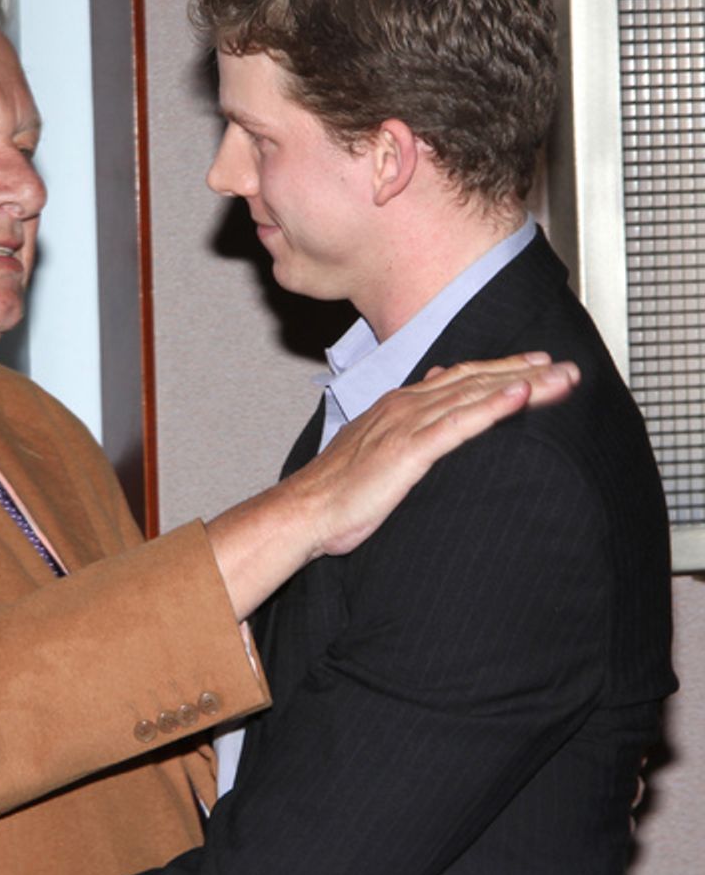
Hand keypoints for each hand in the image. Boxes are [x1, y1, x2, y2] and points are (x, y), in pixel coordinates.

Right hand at [207, 352, 579, 616]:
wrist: (306, 510)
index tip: (539, 364)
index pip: (461, 378)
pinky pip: (459, 424)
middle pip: (476, 379)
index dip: (502, 368)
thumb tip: (433, 406)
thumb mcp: (376, 450)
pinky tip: (519, 397)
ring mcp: (408, 425)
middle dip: (525, 371)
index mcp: (400, 405)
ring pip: (475, 395)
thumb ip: (407, 428)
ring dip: (522, 384)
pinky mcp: (409, 450)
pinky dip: (491, 407)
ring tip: (560, 378)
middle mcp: (406, 406)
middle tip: (569, 367)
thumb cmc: (339, 491)